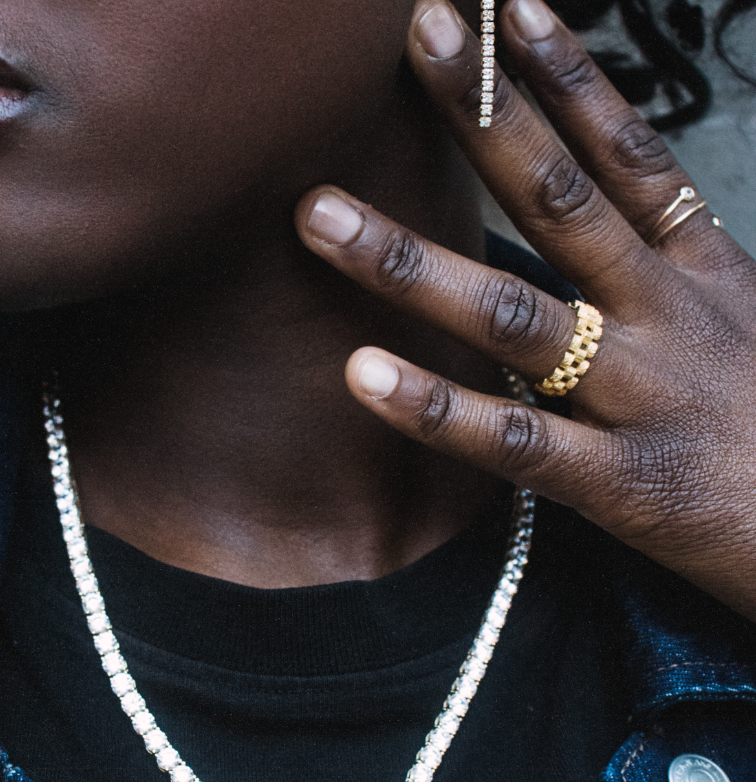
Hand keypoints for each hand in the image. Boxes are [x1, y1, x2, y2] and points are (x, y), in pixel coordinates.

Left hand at [295, 0, 755, 619]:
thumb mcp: (746, 327)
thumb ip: (672, 274)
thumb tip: (604, 223)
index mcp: (705, 273)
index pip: (629, 153)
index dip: (569, 76)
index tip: (505, 9)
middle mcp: (669, 315)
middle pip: (561, 199)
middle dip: (484, 115)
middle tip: (415, 37)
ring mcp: (642, 396)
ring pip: (513, 313)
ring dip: (411, 260)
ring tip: (320, 213)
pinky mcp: (623, 483)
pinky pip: (513, 440)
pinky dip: (436, 408)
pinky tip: (362, 373)